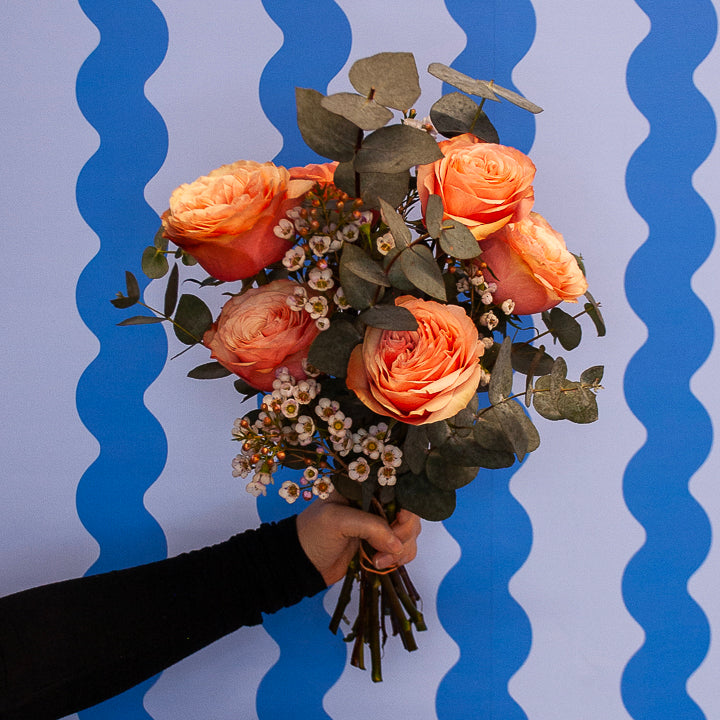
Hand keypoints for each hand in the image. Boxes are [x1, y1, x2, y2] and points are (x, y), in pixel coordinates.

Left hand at [296, 498, 420, 584]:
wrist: (302, 564)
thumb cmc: (313, 534)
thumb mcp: (336, 521)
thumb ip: (369, 526)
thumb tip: (398, 544)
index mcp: (363, 487)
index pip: (398, 488)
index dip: (406, 505)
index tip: (399, 522)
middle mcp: (375, 502)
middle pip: (409, 511)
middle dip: (404, 532)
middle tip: (389, 548)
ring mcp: (379, 523)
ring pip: (410, 531)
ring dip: (402, 548)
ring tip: (379, 560)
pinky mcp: (381, 543)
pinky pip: (403, 548)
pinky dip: (400, 557)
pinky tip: (381, 563)